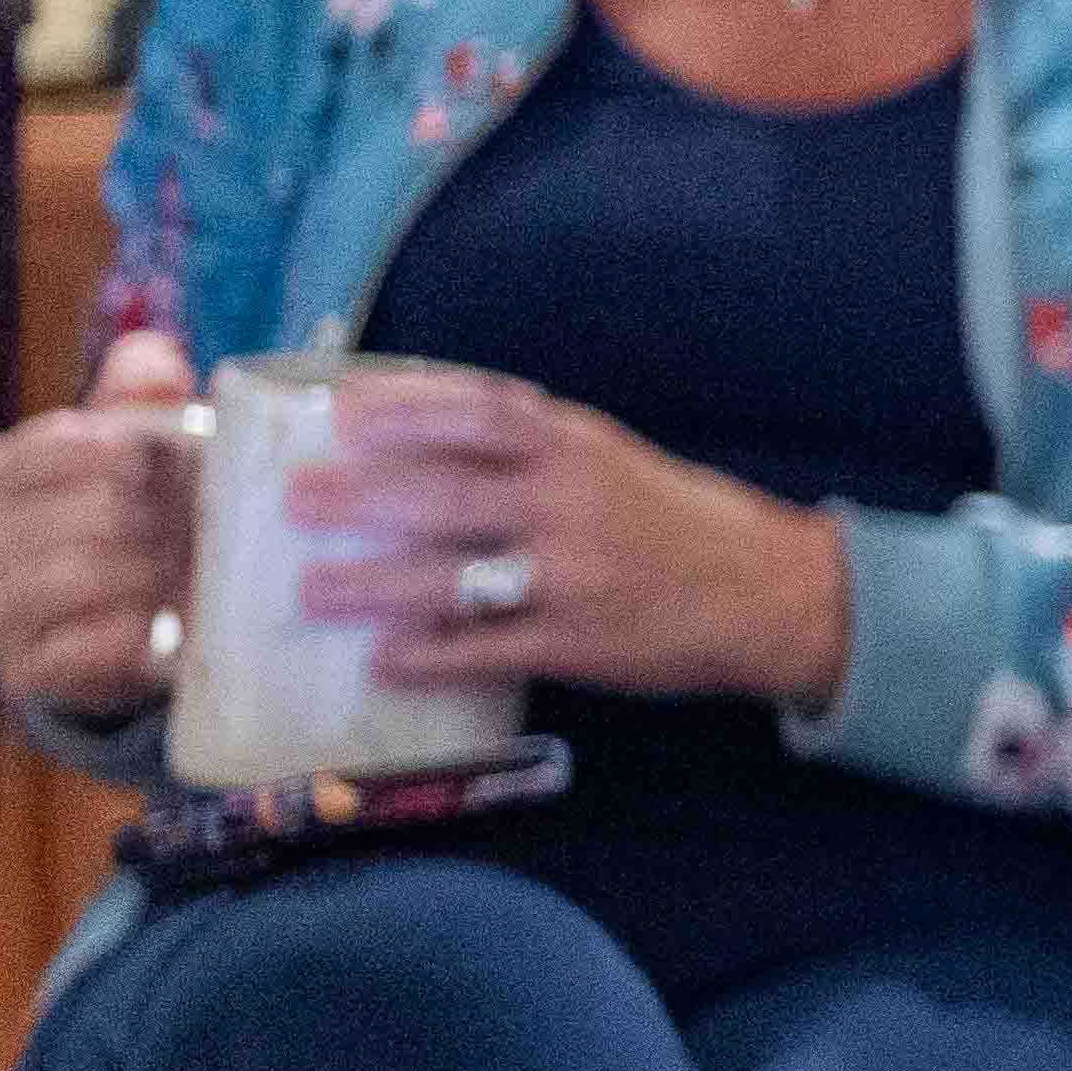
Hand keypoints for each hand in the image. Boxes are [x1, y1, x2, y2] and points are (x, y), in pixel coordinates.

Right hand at [0, 335, 198, 725]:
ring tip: (181, 567)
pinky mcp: (24, 671)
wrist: (134, 623)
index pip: (29, 454)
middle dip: (137, 519)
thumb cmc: (137, 516)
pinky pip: (69, 651)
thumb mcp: (138, 452)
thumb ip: (140, 397)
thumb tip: (152, 359)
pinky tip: (159, 622)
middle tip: (188, 523)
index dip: (96, 452)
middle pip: (57, 519)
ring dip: (138, 571)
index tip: (147, 457)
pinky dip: (123, 635)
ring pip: (62, 581)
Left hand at [275, 367, 848, 702]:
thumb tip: (424, 431)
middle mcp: (572, 505)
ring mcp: (574, 577)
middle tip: (296, 501)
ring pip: (453, 579)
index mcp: (580, 449)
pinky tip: (385, 660)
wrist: (775, 593)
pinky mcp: (580, 642)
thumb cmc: (683, 521)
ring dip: (373, 586)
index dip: (404, 410)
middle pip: (445, 495)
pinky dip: (431, 656)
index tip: (340, 415)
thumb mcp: (615, 458)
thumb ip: (534, 446)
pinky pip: (488, 651)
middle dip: (361, 498)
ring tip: (311, 592)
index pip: (478, 414)